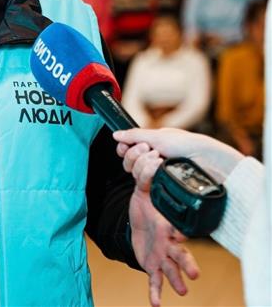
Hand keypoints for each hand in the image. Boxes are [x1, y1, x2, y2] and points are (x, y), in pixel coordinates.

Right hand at [114, 127, 243, 181]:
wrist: (208, 162)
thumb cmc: (187, 145)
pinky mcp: (162, 187)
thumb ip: (134, 136)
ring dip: (144, 163)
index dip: (124, 149)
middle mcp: (152, 160)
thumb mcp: (158, 136)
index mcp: (152, 145)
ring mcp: (157, 174)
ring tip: (159, 159)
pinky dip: (149, 175)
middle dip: (135, 155)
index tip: (125, 146)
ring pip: (135, 173)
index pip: (128, 149)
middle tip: (150, 150)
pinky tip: (158, 171)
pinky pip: (145, 184)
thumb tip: (115, 134)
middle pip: (128, 162)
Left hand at [129, 184, 199, 306]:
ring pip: (171, 269)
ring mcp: (162, 256)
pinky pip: (155, 281)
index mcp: (169, 224)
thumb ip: (146, 177)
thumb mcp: (144, 190)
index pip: (179, 228)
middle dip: (187, 263)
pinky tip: (156, 304)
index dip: (181, 232)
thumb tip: (152, 159)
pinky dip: (156, 293)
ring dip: (177, 280)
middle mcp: (169, 242)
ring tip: (183, 290)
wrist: (137, 222)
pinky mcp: (152, 266)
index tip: (182, 235)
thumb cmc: (146, 205)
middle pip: (181, 253)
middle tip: (194, 273)